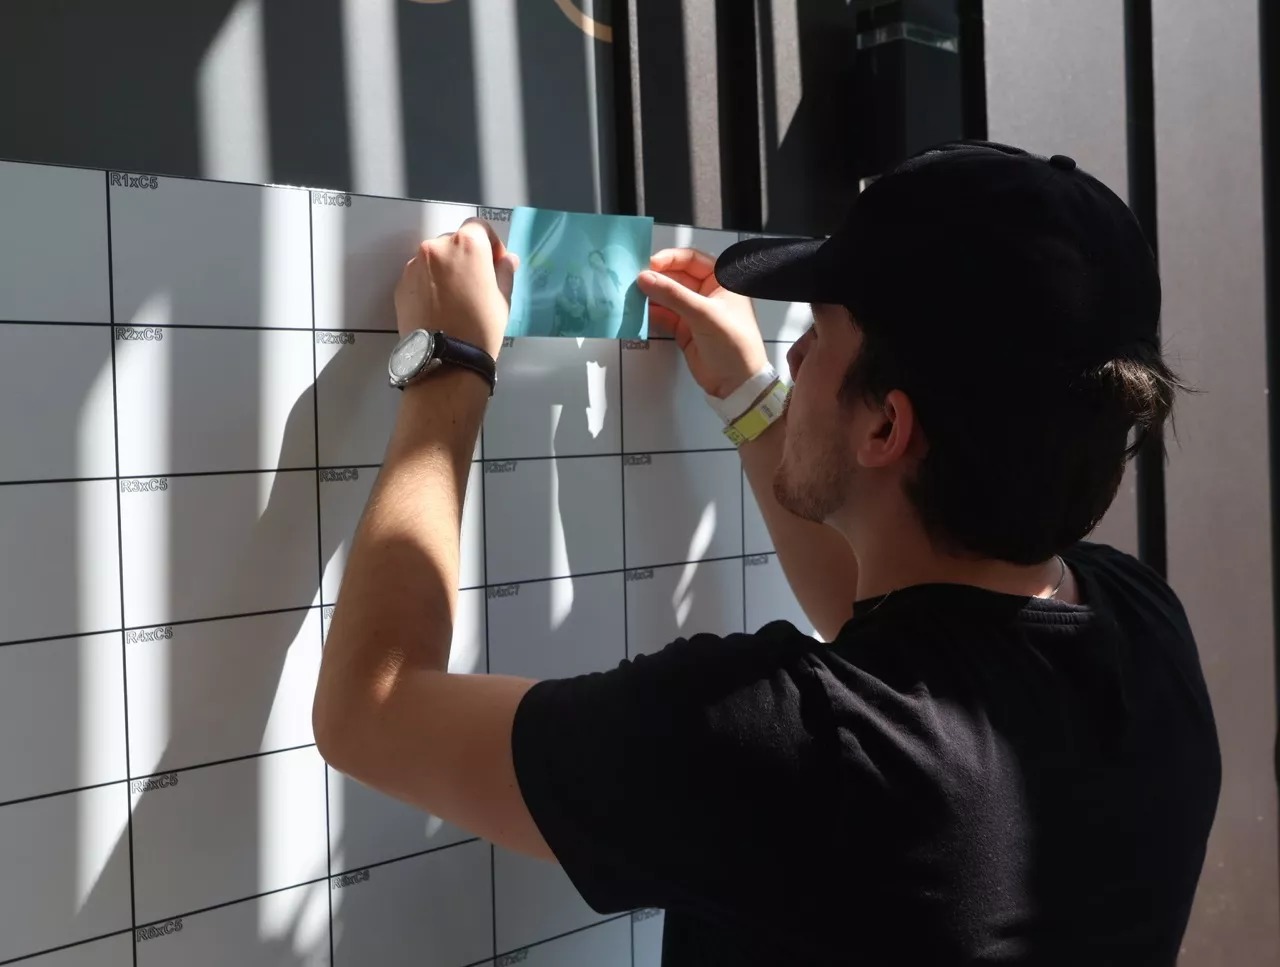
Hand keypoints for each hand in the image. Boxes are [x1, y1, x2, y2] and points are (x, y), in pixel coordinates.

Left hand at [395, 218, 518, 358]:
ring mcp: (414, 265)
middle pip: (454, 242)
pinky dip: (429, 285)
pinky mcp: (401, 284)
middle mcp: (436, 247)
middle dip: (466, 257)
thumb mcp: (503, 299)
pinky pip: (419, 277)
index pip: (479, 227)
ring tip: (455, 299)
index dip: (490, 244)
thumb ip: (504, 272)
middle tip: (475, 284)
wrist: (446, 360)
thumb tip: (506, 260)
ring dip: (446, 270)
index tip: (495, 264)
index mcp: (467, 244)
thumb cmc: (481, 328)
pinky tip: (439, 308)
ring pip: (435, 259)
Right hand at [637, 248, 770, 398]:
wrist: (736, 383)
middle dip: (657, 278)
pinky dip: (651, 313)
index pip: (692, 260)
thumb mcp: (704, 314)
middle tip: (636, 280)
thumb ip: (673, 295)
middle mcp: (708, 293)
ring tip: (633, 295)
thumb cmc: (735, 344)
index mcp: (723, 280)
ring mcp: (695, 311)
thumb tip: (645, 278)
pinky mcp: (684, 329)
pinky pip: (664, 315)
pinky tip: (639, 312)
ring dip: (651, 296)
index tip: (650, 264)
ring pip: (668, 296)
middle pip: (677, 277)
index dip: (671, 259)